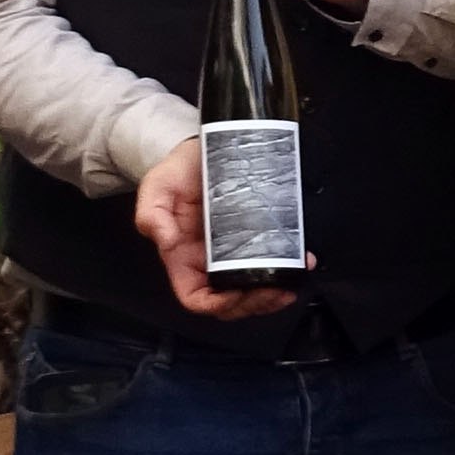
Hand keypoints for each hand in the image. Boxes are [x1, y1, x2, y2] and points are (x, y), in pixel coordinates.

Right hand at [131, 135, 302, 320]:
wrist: (200, 149)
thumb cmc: (176, 173)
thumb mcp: (156, 188)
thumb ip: (151, 215)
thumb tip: (167, 240)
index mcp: (183, 258)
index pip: (197, 298)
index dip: (218, 304)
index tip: (237, 293)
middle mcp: (208, 261)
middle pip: (231, 301)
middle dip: (254, 302)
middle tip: (275, 290)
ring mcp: (233, 252)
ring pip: (253, 288)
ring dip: (273, 292)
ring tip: (291, 281)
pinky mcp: (255, 237)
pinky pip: (273, 260)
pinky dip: (289, 265)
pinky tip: (302, 260)